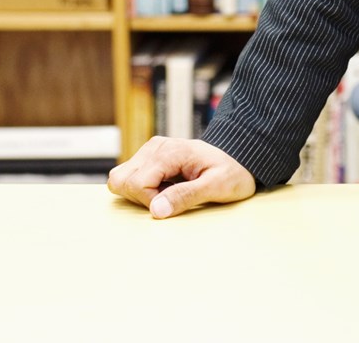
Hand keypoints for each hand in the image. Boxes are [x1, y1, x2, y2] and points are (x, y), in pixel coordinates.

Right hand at [108, 137, 256, 218]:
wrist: (239, 159)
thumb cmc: (232, 172)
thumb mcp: (217, 187)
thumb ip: (186, 196)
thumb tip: (156, 210)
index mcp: (169, 152)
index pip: (136, 183)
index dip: (150, 201)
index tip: (172, 202)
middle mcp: (154, 147)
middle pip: (121, 180)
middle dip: (140, 198)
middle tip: (168, 197)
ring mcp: (150, 151)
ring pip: (120, 179)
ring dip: (139, 193)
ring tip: (167, 192)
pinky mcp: (149, 158)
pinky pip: (129, 177)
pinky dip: (141, 189)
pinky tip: (164, 188)